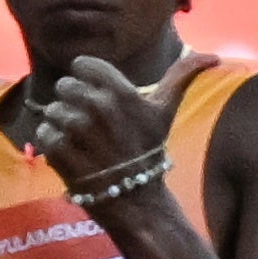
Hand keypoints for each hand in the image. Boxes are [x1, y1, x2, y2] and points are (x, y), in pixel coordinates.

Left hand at [30, 51, 212, 192]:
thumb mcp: (165, 111)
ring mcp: (75, 128)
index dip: (89, 81)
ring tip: (84, 143)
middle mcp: (97, 106)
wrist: (136, 201)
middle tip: (93, 127)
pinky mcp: (57, 148)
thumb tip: (214, 58)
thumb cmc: (149, 151)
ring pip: (52, 110)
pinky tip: (73, 155)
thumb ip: (182, 77)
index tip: (101, 101)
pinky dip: (53, 144)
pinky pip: (43, 132)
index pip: (82, 65)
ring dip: (63, 126)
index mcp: (120, 91)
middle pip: (65, 86)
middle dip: (75, 104)